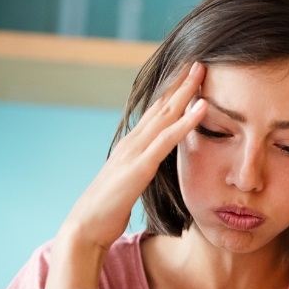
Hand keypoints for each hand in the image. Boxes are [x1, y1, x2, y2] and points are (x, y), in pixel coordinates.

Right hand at [58, 62, 206, 250]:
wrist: (85, 229)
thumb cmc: (107, 212)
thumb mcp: (130, 185)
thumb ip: (141, 172)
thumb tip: (151, 169)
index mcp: (131, 146)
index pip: (155, 112)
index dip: (172, 92)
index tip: (189, 75)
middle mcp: (132, 142)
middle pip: (160, 104)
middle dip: (180, 81)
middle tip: (198, 60)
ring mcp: (134, 151)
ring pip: (165, 114)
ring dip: (185, 91)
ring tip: (202, 70)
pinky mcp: (140, 166)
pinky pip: (168, 139)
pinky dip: (187, 121)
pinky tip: (203, 107)